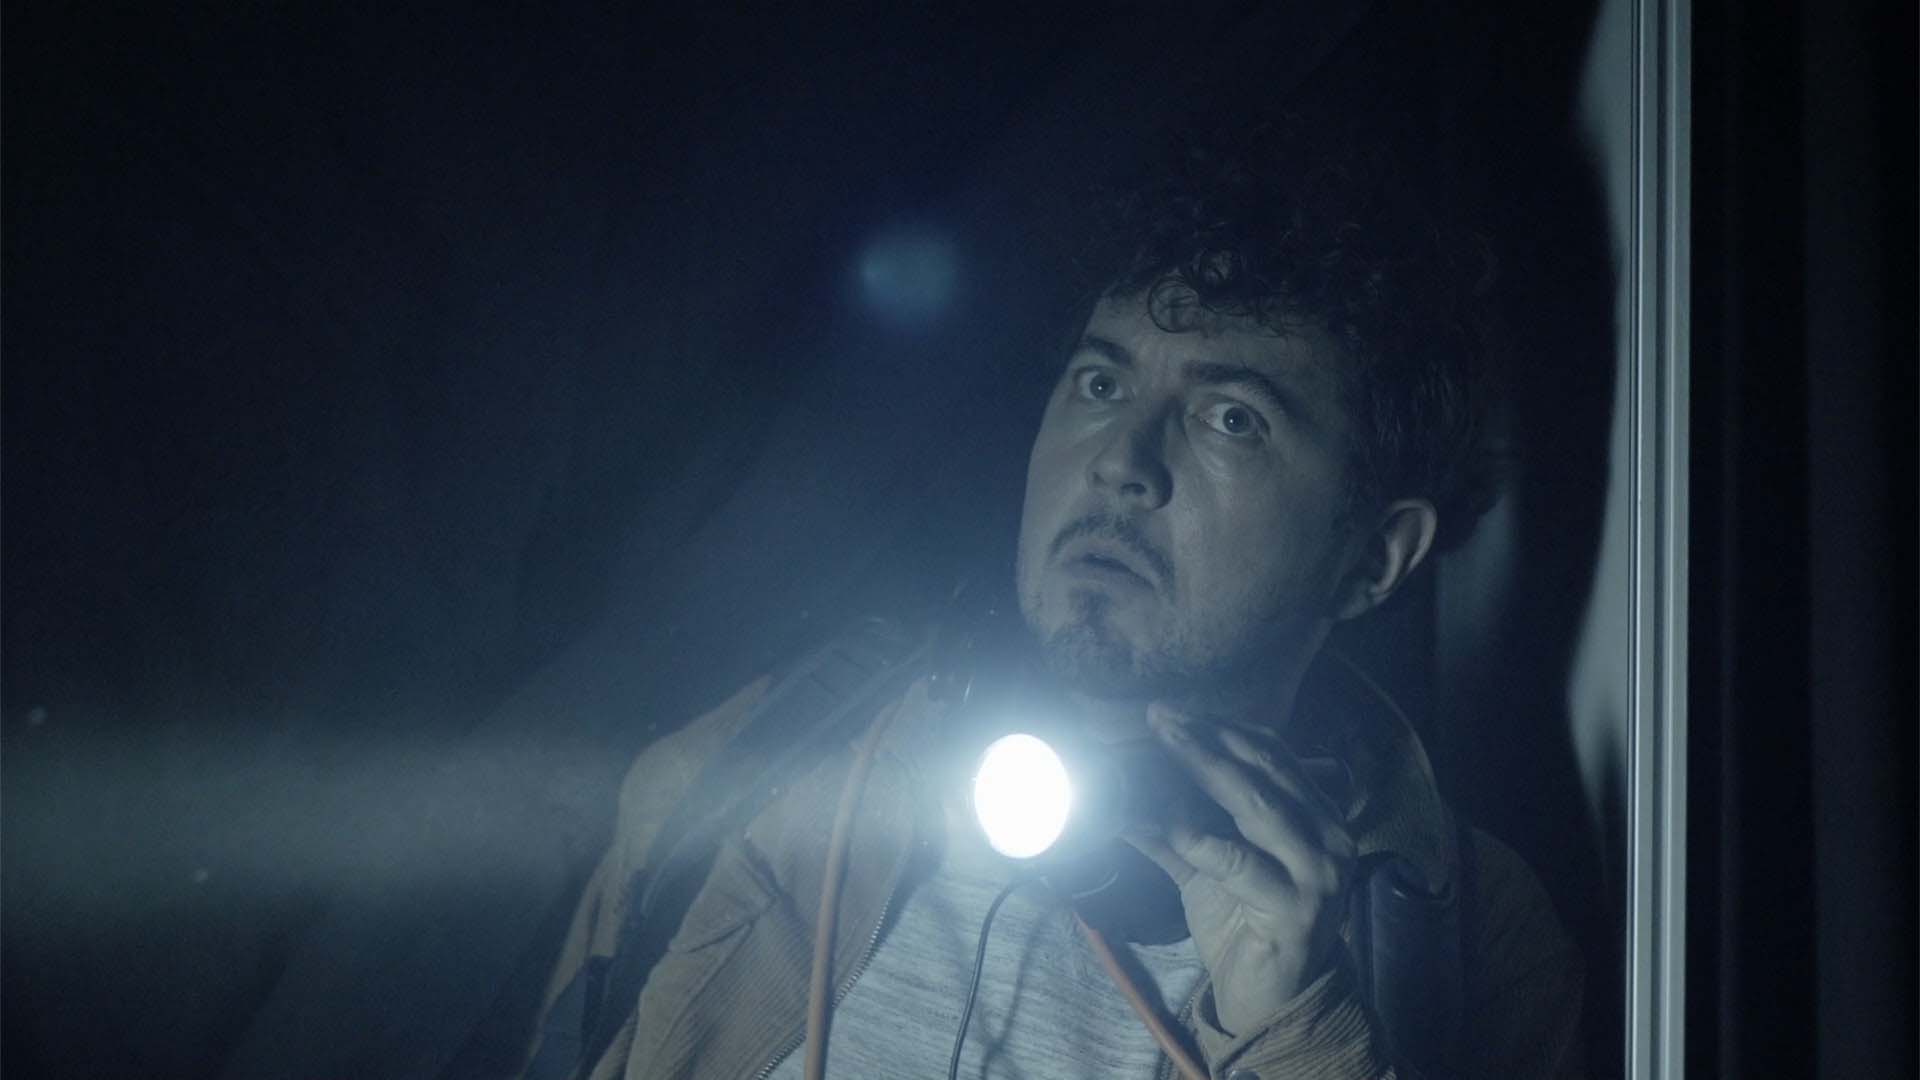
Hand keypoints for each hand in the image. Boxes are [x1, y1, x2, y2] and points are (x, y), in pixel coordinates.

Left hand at [1123, 703, 1355, 1035]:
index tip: (1169, 712)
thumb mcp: (1208, 867)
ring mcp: (1319, 870)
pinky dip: (1193, 837)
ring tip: (1158, 749)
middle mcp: (1328, 834)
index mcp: (1316, 815)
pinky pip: (1235, 861)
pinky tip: (1159, 821)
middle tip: (1158, 717)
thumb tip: (1122, 788)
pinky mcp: (1296, 907)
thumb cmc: (1244, 926)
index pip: (1271, 754)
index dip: (1220, 728)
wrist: (1272, 1001)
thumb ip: (1174, 826)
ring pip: (1255, 804)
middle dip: (1206, 738)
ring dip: (1202, 771)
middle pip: (1264, 768)